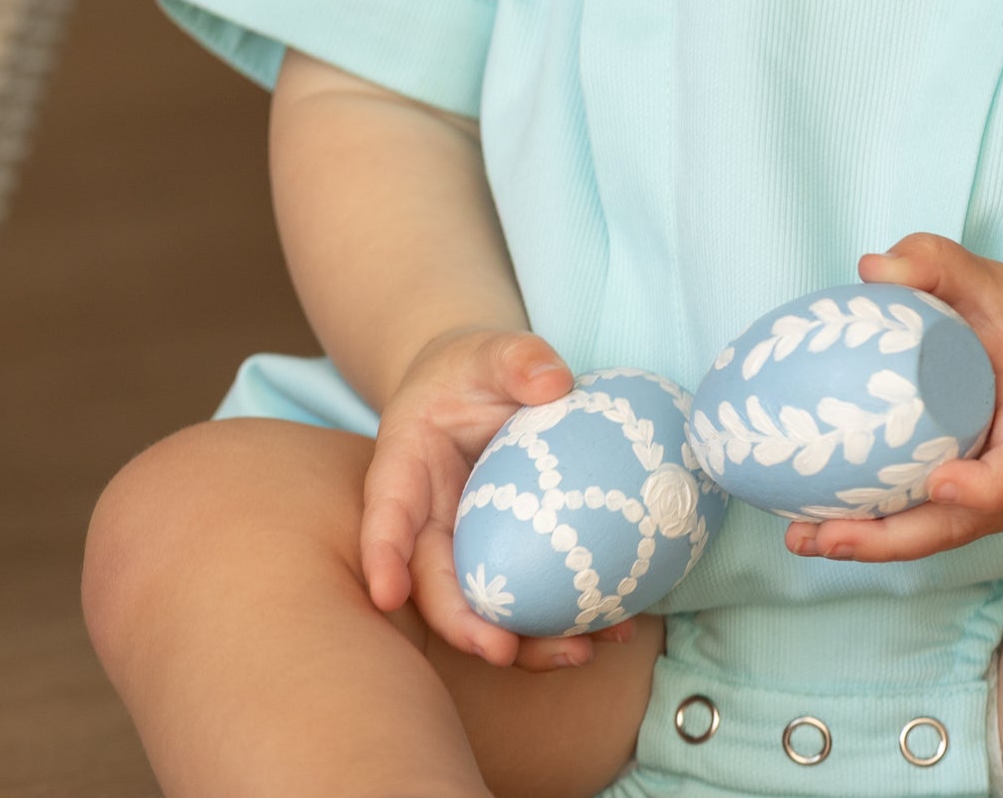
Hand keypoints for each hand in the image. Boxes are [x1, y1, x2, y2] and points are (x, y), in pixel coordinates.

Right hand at [360, 327, 638, 669]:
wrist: (484, 388)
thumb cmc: (475, 368)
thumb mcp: (490, 351)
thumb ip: (516, 358)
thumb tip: (554, 382)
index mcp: (404, 472)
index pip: (386, 516)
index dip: (383, 556)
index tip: (387, 595)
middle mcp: (428, 523)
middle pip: (434, 584)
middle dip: (463, 625)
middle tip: (502, 651)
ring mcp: (467, 547)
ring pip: (486, 604)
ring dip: (528, 639)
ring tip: (580, 652)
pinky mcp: (508, 558)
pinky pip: (532, 593)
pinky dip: (568, 615)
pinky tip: (619, 624)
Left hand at [782, 233, 1002, 564]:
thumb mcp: (996, 281)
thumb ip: (939, 262)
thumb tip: (869, 268)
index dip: (981, 488)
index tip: (939, 483)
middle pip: (959, 524)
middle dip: (889, 539)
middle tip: (824, 533)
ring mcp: (997, 499)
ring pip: (935, 535)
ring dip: (871, 544)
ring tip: (803, 536)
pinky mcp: (973, 502)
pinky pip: (925, 523)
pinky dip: (877, 529)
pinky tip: (819, 522)